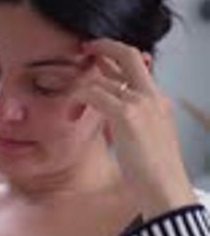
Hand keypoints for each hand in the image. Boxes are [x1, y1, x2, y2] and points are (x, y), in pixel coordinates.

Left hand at [72, 38, 196, 218]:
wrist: (165, 189)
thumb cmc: (154, 173)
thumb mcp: (145, 139)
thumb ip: (129, 122)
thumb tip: (108, 114)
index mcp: (159, 101)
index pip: (140, 64)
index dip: (117, 55)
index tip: (99, 55)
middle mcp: (152, 96)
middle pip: (129, 54)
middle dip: (104, 46)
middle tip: (85, 48)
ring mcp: (141, 103)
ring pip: (105, 78)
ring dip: (82, 85)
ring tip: (70, 98)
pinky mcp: (127, 115)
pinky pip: (95, 95)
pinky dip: (80, 99)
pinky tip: (73, 112)